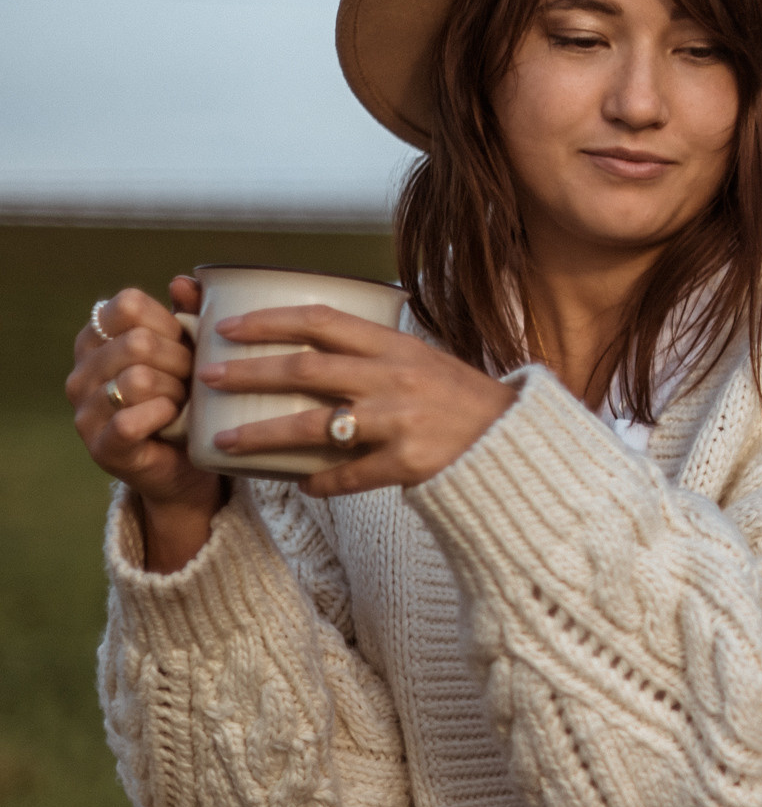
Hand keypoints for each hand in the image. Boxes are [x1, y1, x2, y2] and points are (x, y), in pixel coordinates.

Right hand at [68, 279, 225, 569]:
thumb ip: (190, 312)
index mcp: (98, 338)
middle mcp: (82, 371)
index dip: (168, 321)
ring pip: (138, 379)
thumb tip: (183, 282)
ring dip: (176, 390)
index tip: (185, 342)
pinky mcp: (102, 446)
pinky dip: (163, 415)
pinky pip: (132, 420)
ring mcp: (86, 410)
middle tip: (194, 380)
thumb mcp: (193, 348)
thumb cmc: (191, 395)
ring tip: (186, 402)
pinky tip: (175, 418)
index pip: (128, 305)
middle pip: (137, 342)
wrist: (191, 463)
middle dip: (180, 360)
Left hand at [199, 305, 517, 497]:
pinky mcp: (407, 463)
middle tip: (207, 377)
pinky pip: (349, 476)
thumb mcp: (420, 358)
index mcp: (394, 346)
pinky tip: (299, 486)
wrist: (510, 439)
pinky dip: (320, 482)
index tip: (228, 325)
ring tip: (224, 443)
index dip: (270, 320)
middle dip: (249, 372)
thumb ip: (372, 350)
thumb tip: (311, 340)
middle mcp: (393, 378)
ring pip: (315, 426)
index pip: (321, 321)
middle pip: (306, 369)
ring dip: (263, 434)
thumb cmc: (459, 397)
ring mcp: (399, 421)